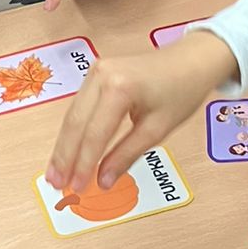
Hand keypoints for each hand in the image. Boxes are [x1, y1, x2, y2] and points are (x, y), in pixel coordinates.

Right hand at [46, 30, 237, 195]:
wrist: (190, 61)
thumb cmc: (181, 91)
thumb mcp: (157, 129)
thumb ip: (126, 155)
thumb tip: (103, 181)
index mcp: (120, 87)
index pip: (94, 134)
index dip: (84, 164)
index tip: (78, 187)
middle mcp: (102, 75)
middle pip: (76, 123)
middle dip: (65, 157)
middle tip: (57, 183)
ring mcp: (96, 71)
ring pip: (72, 115)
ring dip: (64, 146)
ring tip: (56, 173)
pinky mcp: (96, 73)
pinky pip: (79, 106)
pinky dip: (74, 130)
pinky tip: (68, 150)